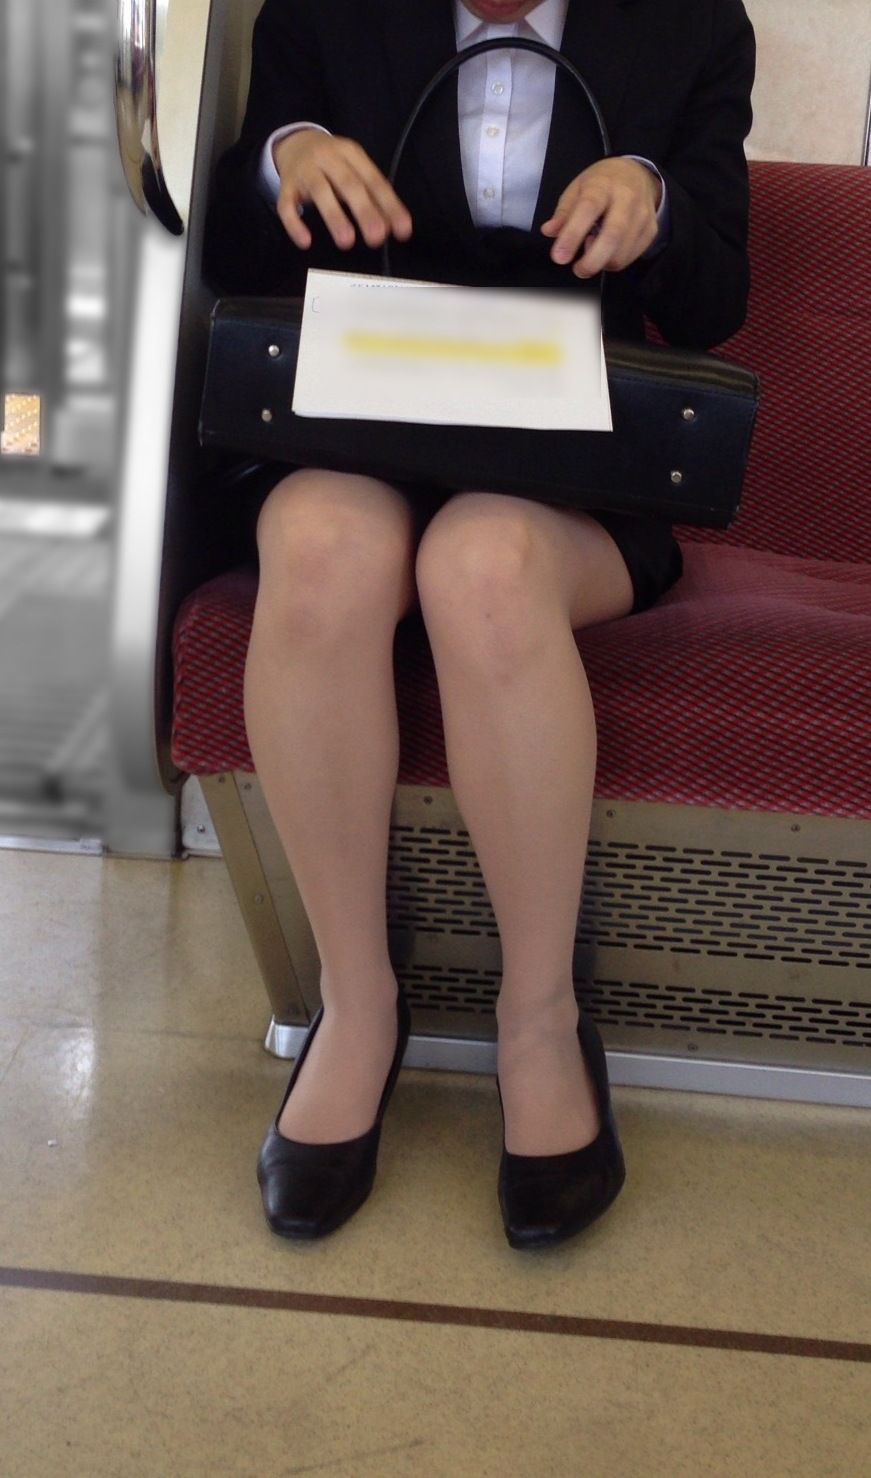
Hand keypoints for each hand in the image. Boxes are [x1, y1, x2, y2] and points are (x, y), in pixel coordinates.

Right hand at [273, 130, 412, 251]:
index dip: (389, 205)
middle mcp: (328, 158)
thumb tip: (394, 227)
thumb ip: (373, 194)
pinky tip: (305, 242)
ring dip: (334, 217)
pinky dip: (294, 224)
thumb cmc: (333, 164)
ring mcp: (305, 171)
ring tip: (347, 241)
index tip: (402, 230)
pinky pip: (287, 205)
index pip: (373, 180)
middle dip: (364, 211)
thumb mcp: (354, 168)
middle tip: (377, 237)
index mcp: (351, 154)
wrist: (294, 142)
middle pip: (348, 184)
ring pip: (320, 192)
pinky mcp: (286, 186)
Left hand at [541, 158, 661, 277]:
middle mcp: (627, 198)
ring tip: (592, 250)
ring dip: (602, 262)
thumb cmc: (602, 184)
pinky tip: (607, 250)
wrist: (637, 174)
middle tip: (578, 270)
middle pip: (613, 235)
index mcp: (603, 184)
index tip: (559, 257)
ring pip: (623, 251)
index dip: (573, 235)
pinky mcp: (651, 230)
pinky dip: (614, 261)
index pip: (588, 209)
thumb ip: (563, 212)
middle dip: (592, 260)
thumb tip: (549, 231)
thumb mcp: (577, 189)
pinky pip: (631, 256)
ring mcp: (643, 215)